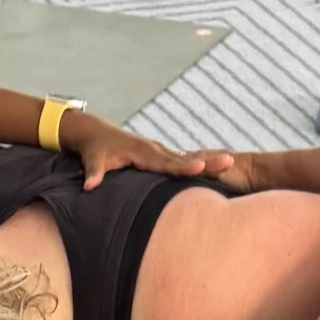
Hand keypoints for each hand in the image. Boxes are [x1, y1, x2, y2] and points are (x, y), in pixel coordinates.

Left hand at [62, 116, 243, 188]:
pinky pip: (180, 161)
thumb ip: (93, 173)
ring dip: (207, 161)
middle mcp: (154, 149)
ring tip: (230, 164)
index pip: (165, 162)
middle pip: (184, 158)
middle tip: (229, 162)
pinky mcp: (159, 155)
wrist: (96, 132)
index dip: (182, 166)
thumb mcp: (92, 159)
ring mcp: (159, 151)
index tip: (200, 167)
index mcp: (142, 151)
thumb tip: (90, 186)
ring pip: (186, 158)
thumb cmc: (94, 148)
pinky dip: (196, 165)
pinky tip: (213, 172)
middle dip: (206, 160)